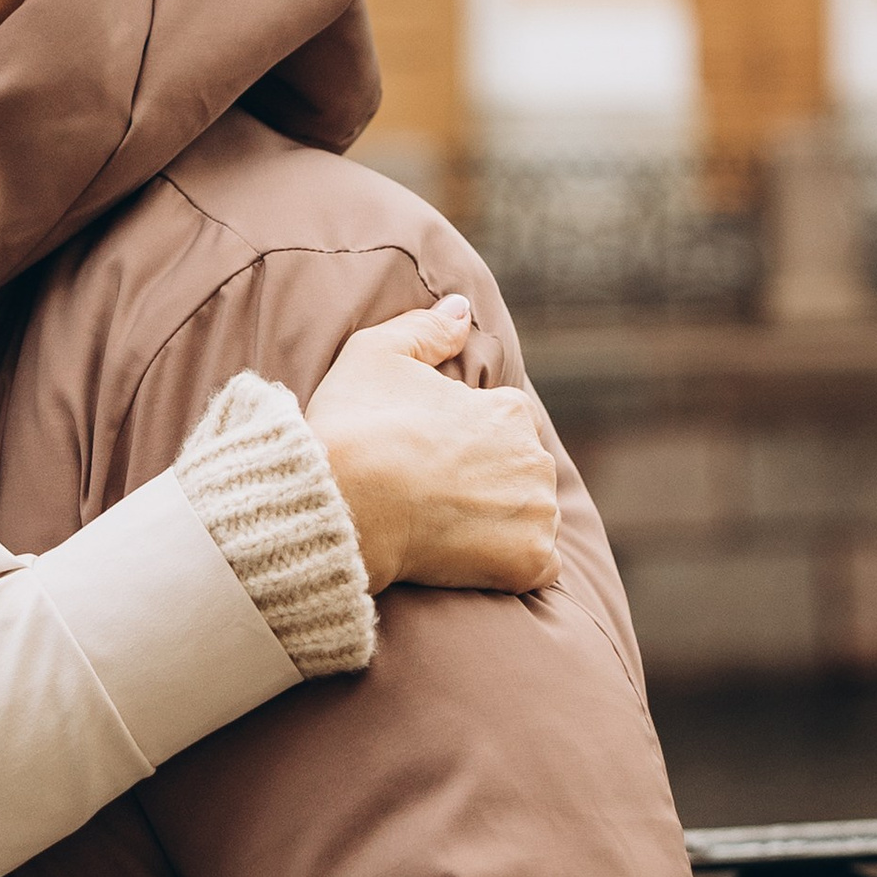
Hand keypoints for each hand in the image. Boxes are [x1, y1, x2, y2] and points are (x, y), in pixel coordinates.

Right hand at [306, 296, 558, 595]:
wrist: (340, 503)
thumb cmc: (354, 425)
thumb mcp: (375, 353)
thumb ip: (427, 330)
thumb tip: (462, 309)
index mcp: (508, 410)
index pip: (500, 427)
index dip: (459, 443)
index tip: (422, 456)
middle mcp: (535, 458)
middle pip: (518, 473)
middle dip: (485, 482)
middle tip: (429, 494)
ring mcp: (536, 513)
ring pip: (529, 518)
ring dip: (500, 523)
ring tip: (443, 528)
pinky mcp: (529, 562)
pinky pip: (535, 566)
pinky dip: (510, 564)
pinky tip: (469, 560)